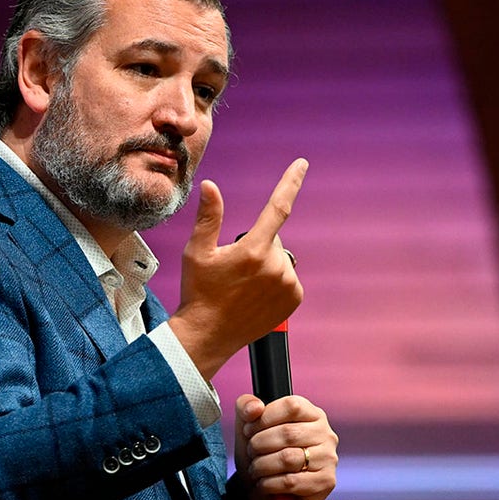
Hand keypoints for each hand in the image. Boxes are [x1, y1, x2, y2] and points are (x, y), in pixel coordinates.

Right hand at [168, 160, 307, 378]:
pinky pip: (288, 278)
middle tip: (234, 267)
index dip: (291, 182)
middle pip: (272, 239)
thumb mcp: (196, 252)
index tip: (302, 164)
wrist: (208, 335)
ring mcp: (288, 284)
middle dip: (256, 245)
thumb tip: (211, 186)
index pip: (278, 207)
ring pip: (279, 259)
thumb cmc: (199, 292)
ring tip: (242, 285)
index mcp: (252, 250)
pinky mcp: (294, 299)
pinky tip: (255, 294)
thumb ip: (208, 217)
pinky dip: (275, 281)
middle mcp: (275, 266)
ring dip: (265, 264)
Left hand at [234, 393, 337, 499]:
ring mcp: (328, 458)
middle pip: (288, 433)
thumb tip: (255, 408)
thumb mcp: (248, 423)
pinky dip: (270, 484)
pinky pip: (291, 482)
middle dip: (259, 444)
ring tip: (255, 468)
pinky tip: (263, 484)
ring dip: (262, 465)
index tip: (248, 430)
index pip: (291, 406)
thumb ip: (245, 405)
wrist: (264, 489)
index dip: (264, 418)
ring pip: (288, 458)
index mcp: (311, 413)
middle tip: (250, 452)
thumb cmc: (261, 451)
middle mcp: (325, 434)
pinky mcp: (326, 482)